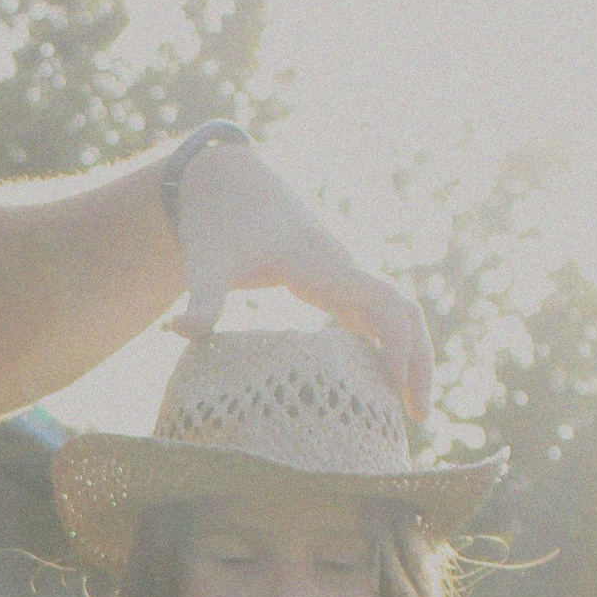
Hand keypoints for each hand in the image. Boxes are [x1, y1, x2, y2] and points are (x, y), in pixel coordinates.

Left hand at [170, 138, 434, 418]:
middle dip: (418, 358)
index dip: (396, 343)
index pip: (381, 302)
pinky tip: (378, 383)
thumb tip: (178, 331)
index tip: (396, 388)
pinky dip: (387, 343)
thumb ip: (200, 299)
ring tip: (408, 407)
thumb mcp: (204, 262)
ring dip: (410, 352)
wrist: (223, 181)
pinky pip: (374, 311)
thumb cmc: (214, 223)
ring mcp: (340, 271)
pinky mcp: (332, 278)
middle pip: (403, 310)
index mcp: (320, 264)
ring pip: (396, 310)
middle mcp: (341, 266)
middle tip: (418, 416)